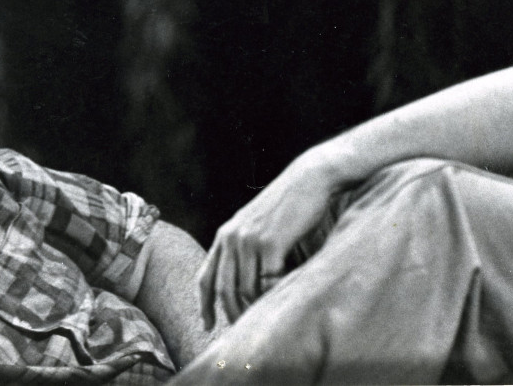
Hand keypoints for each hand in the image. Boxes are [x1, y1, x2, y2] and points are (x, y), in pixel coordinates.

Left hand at [197, 152, 340, 327]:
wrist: (309, 180)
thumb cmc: (289, 205)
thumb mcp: (259, 226)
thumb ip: (248, 250)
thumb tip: (247, 288)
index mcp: (225, 235)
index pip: (205, 276)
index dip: (204, 304)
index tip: (207, 325)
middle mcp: (231, 238)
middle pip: (224, 289)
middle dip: (232, 315)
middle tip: (245, 333)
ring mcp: (249, 240)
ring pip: (245, 290)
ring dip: (256, 309)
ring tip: (268, 321)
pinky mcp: (270, 243)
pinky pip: (266, 282)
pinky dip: (273, 296)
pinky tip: (282, 301)